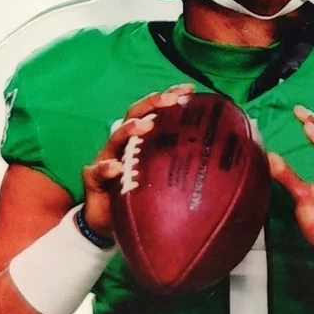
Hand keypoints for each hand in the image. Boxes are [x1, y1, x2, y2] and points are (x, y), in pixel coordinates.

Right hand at [81, 83, 194, 237]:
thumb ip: (183, 164)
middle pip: (135, 115)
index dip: (170, 97)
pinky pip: (97, 171)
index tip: (190, 90)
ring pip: (116, 137)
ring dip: (130, 129)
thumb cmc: (142, 196)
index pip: (155, 112)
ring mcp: (107, 158)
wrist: (110, 224)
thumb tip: (220, 156)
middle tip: (171, 99)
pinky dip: (106, 168)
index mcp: (142, 140)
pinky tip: (115, 168)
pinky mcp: (93, 178)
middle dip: (153, 103)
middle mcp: (124, 143)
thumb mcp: (165, 177)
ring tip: (145, 126)